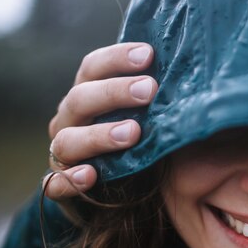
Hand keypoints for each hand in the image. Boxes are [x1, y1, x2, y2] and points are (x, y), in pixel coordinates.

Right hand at [45, 43, 156, 199]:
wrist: (128, 193)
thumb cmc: (142, 144)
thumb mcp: (150, 116)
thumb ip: (158, 96)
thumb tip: (191, 71)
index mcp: (88, 94)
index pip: (93, 68)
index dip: (117, 58)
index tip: (149, 55)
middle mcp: (71, 121)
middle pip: (80, 99)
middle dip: (114, 92)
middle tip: (149, 90)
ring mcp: (64, 154)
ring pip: (67, 140)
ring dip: (99, 135)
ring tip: (132, 133)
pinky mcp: (62, 188)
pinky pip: (56, 185)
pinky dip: (70, 180)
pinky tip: (90, 175)